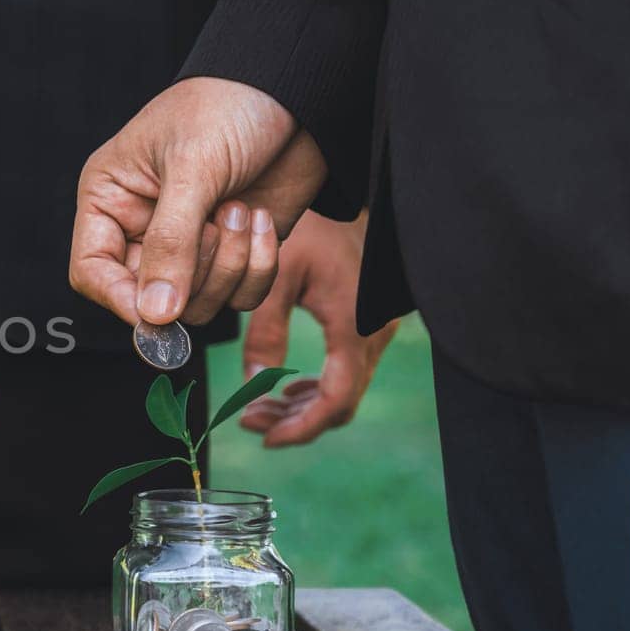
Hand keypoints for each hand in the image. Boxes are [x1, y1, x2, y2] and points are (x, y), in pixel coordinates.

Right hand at [69, 77, 326, 326]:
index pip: (92, 271)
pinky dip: (258, 266)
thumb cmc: (227, 107)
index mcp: (111, 199)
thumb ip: (170, 244)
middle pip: (151, 299)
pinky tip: (261, 219)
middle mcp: (143, 228)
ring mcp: (192, 244)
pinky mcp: (234, 253)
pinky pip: (240, 295)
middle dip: (194, 271)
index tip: (161, 310)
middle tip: (218, 222)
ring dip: (229, 265)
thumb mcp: (192, 169)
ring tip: (241, 211)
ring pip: (199, 304)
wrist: (296, 92)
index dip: (121, 297)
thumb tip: (154, 316)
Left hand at [238, 211, 397, 445]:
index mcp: (353, 325)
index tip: (265, 438)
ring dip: (303, 405)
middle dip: (295, 420)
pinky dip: (316, 385)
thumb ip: (264, 332)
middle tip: (251, 421)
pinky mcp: (372, 320)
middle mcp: (374, 333)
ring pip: (345, 389)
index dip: (301, 428)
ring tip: (258, 408)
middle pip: (341, 403)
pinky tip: (284, 386)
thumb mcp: (277, 275)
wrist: (350, 193)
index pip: (335, 401)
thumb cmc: (315, 226)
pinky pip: (348, 368)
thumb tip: (253, 385)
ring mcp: (378, 328)